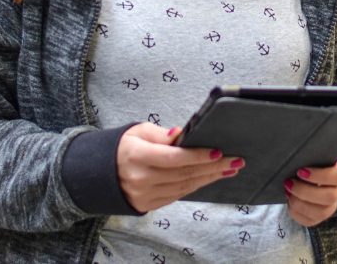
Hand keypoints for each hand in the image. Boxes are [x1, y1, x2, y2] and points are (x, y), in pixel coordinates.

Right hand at [117, 124, 243, 212]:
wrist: (102, 173)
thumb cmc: (124, 146)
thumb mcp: (137, 131)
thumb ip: (160, 133)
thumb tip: (181, 134)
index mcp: (136, 155)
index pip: (173, 157)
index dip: (197, 156)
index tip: (218, 151)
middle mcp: (140, 178)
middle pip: (183, 173)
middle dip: (212, 167)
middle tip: (235, 160)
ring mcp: (145, 194)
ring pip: (184, 186)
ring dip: (209, 178)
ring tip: (229, 169)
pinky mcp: (149, 204)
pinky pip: (178, 195)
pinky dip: (196, 186)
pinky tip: (210, 178)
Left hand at [283, 153, 336, 226]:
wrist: (319, 172)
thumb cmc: (315, 159)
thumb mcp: (317, 150)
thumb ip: (311, 149)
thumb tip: (294, 145)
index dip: (320, 176)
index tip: (301, 171)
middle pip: (329, 197)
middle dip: (305, 191)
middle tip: (288, 182)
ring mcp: (332, 206)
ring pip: (320, 213)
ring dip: (299, 203)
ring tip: (287, 191)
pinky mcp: (320, 216)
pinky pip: (310, 221)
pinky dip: (296, 213)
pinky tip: (289, 201)